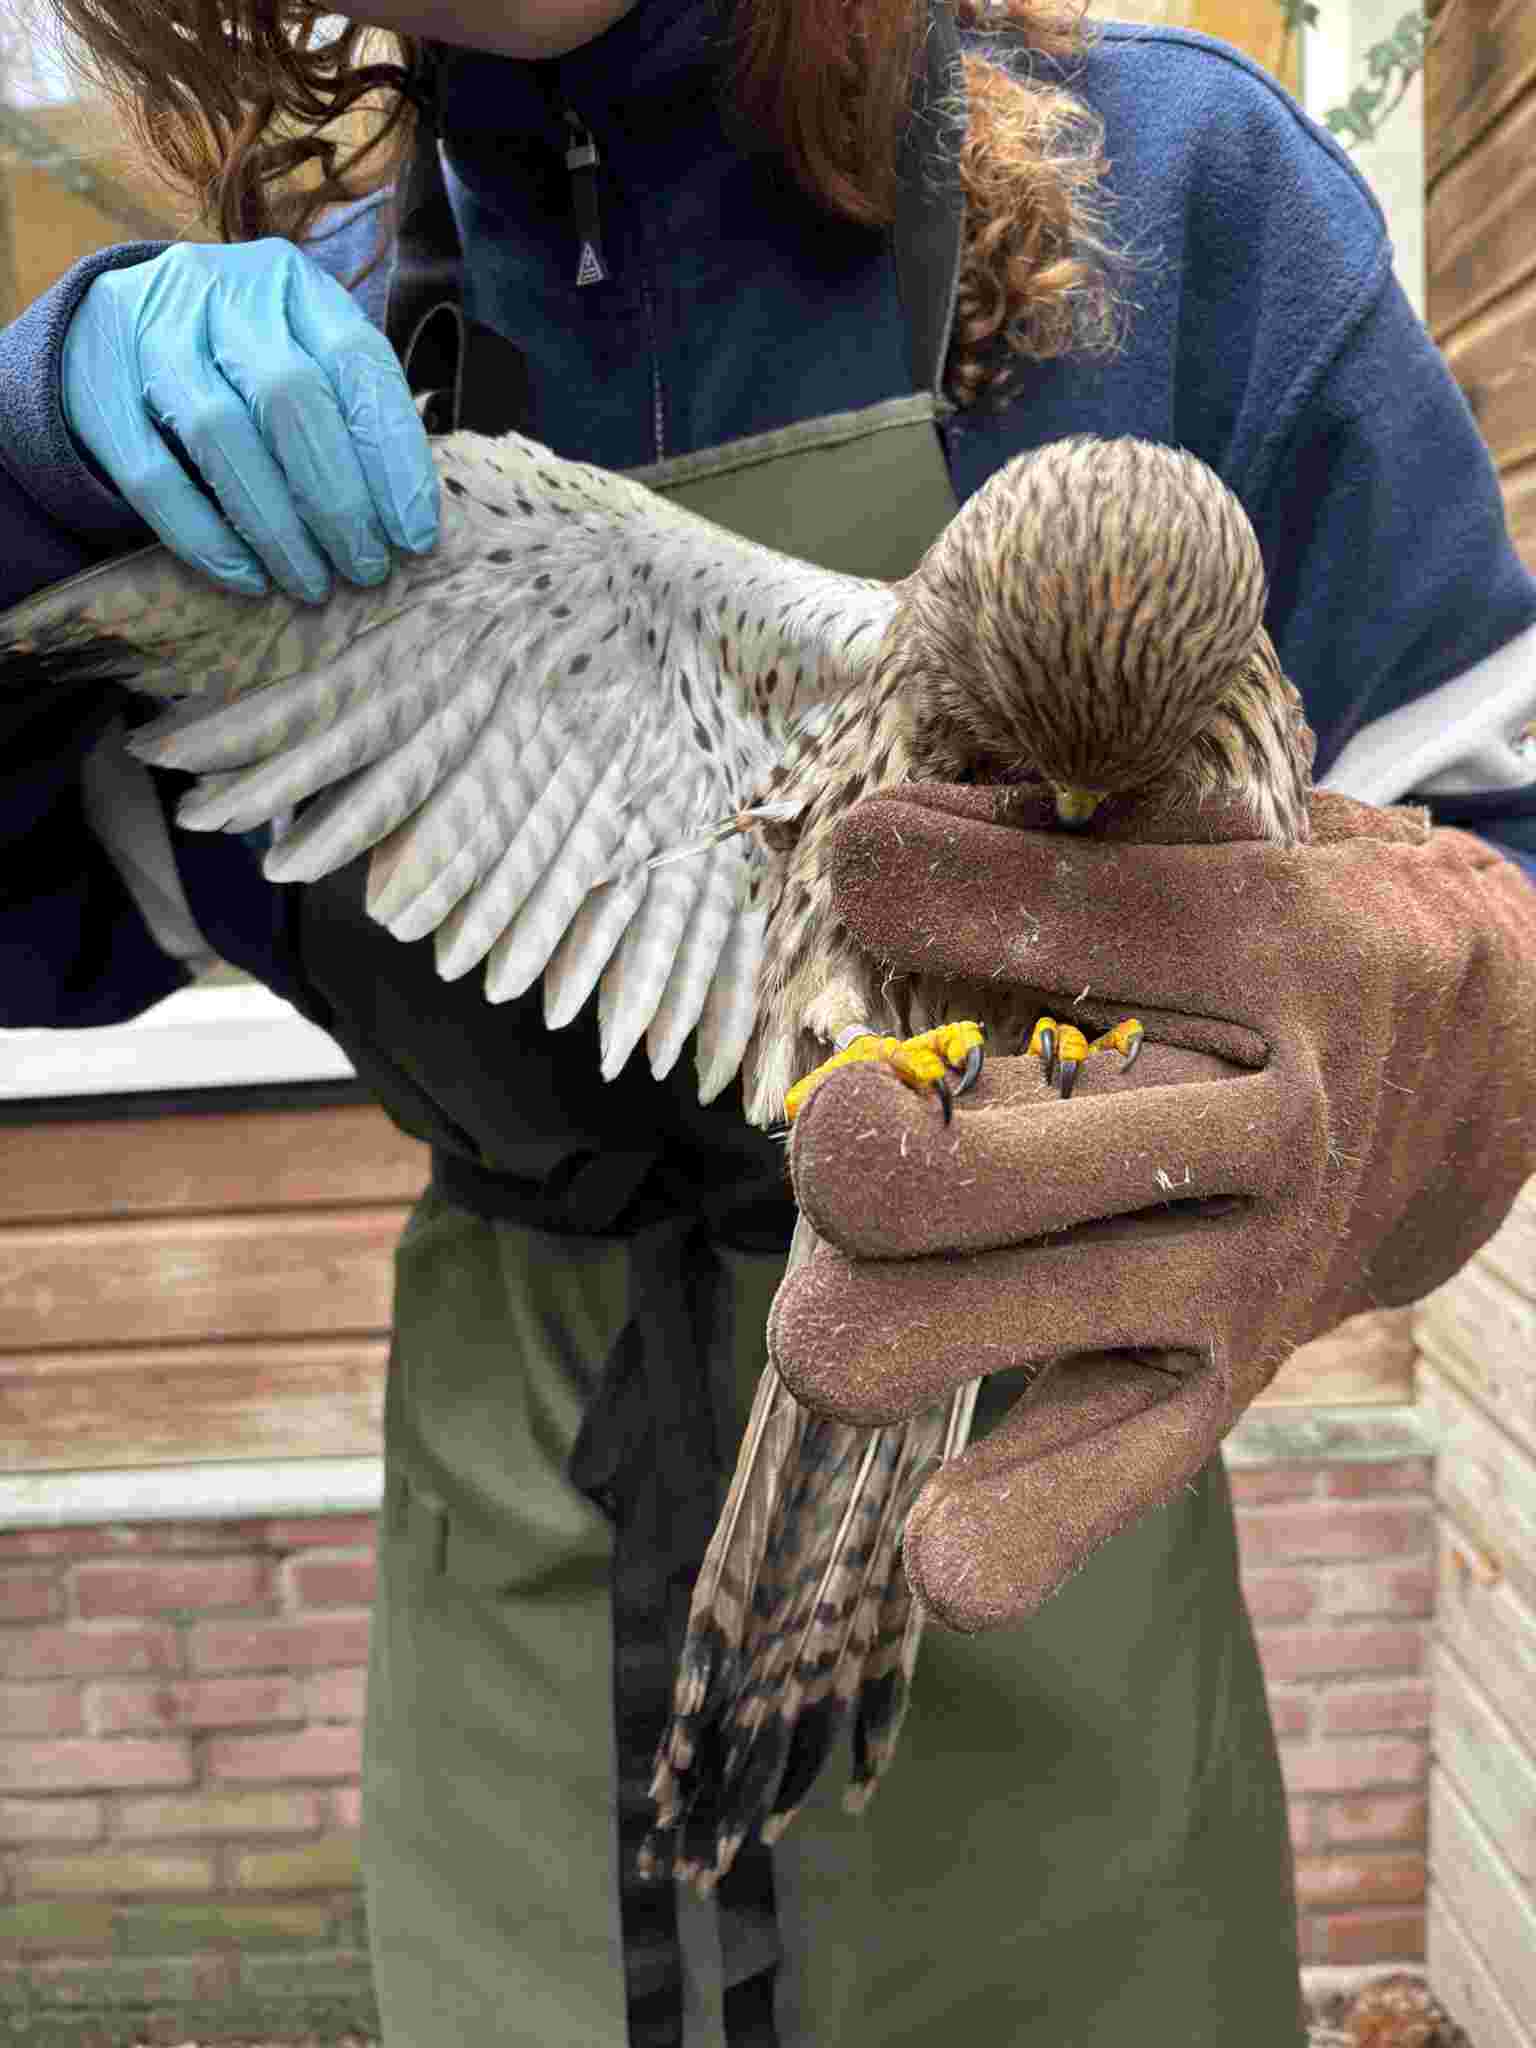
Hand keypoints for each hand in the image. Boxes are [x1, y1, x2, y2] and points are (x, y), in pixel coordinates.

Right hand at [62, 240, 438, 600]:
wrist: (108, 332)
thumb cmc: (238, 363)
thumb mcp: (302, 356)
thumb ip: (352, 413)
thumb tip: (412, 520)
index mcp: (292, 282)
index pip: (358, 362)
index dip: (394, 456)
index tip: (415, 535)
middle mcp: (221, 291)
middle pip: (292, 400)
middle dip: (339, 501)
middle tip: (365, 570)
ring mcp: (150, 332)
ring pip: (221, 435)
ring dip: (276, 526)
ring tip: (310, 583)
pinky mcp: (96, 387)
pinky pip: (153, 474)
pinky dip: (204, 536)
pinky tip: (246, 577)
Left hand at [768, 784, 1535, 1630]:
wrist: (1493, 1071)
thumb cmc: (1302, 934)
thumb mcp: (1230, 835)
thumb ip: (1067, 826)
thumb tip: (866, 849)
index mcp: (1266, 938)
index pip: (1035, 914)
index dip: (897, 879)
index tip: (865, 867)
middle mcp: (1266, 1115)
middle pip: (968, 1172)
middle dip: (857, 1157)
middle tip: (837, 1128)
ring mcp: (1251, 1268)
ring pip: (1006, 1320)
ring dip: (872, 1323)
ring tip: (832, 1304)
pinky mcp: (1231, 1380)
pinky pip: (1107, 1480)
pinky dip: (1007, 1529)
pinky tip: (936, 1546)